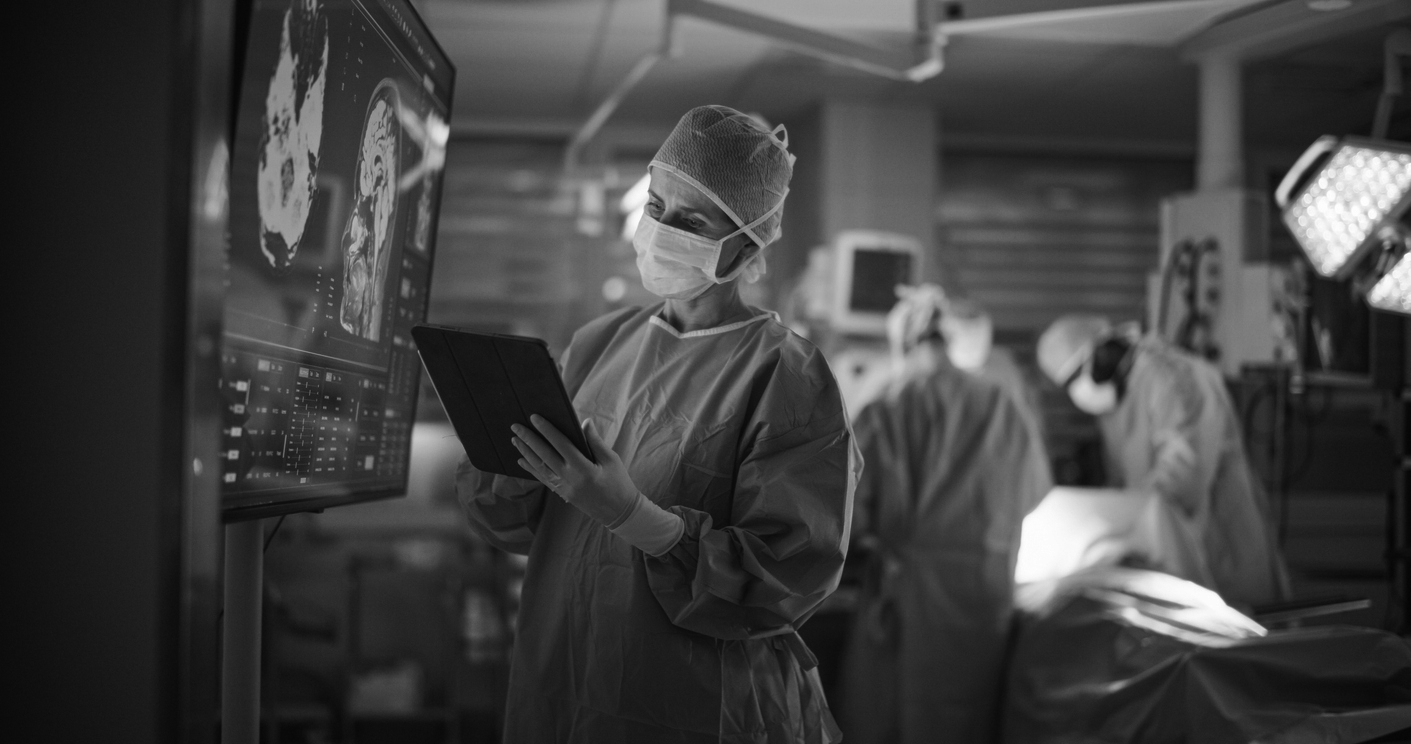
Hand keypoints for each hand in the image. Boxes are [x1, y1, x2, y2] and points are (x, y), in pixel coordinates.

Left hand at [511, 415, 639, 525]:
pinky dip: (531, 469)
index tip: (534, 417)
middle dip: (529, 439)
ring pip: (540, 468)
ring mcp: (564, 488)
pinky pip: (543, 479)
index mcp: (584, 468)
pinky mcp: (563, 494)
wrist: (620, 512)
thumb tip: (585, 422)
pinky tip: (522, 460)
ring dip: (526, 453)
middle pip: (544, 455)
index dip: (547, 430)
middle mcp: (570, 479)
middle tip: (516, 426)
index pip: (561, 444)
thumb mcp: (611, 459)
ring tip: (515, 440)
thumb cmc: (619, 483)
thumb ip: (595, 441)